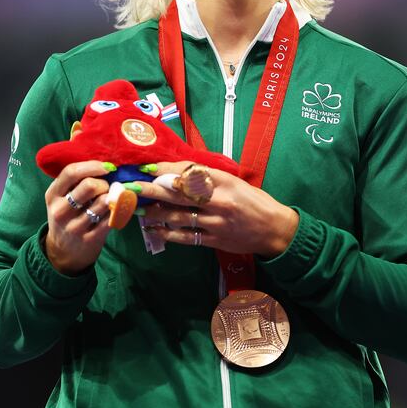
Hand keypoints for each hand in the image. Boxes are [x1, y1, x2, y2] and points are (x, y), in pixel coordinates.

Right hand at [43, 160, 114, 274]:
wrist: (63, 252)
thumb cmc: (67, 216)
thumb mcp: (61, 198)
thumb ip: (75, 182)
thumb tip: (105, 164)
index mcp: (53, 195)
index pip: (71, 172)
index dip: (92, 166)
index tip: (107, 167)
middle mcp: (60, 211)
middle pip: (89, 186)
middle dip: (104, 183)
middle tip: (107, 187)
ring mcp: (74, 226)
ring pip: (103, 202)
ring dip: (112, 197)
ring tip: (111, 198)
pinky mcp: (89, 239)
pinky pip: (111, 218)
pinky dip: (118, 210)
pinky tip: (116, 209)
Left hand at [137, 162, 298, 258]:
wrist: (274, 229)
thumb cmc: (254, 201)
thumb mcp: (234, 182)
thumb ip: (209, 178)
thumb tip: (178, 171)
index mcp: (224, 182)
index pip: (190, 173)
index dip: (166, 170)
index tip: (147, 167)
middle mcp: (219, 201)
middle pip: (179, 193)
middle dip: (152, 189)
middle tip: (132, 186)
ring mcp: (216, 223)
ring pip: (179, 216)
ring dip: (156, 213)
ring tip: (138, 209)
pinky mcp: (215, 240)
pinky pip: (186, 237)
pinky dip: (168, 233)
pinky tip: (154, 229)